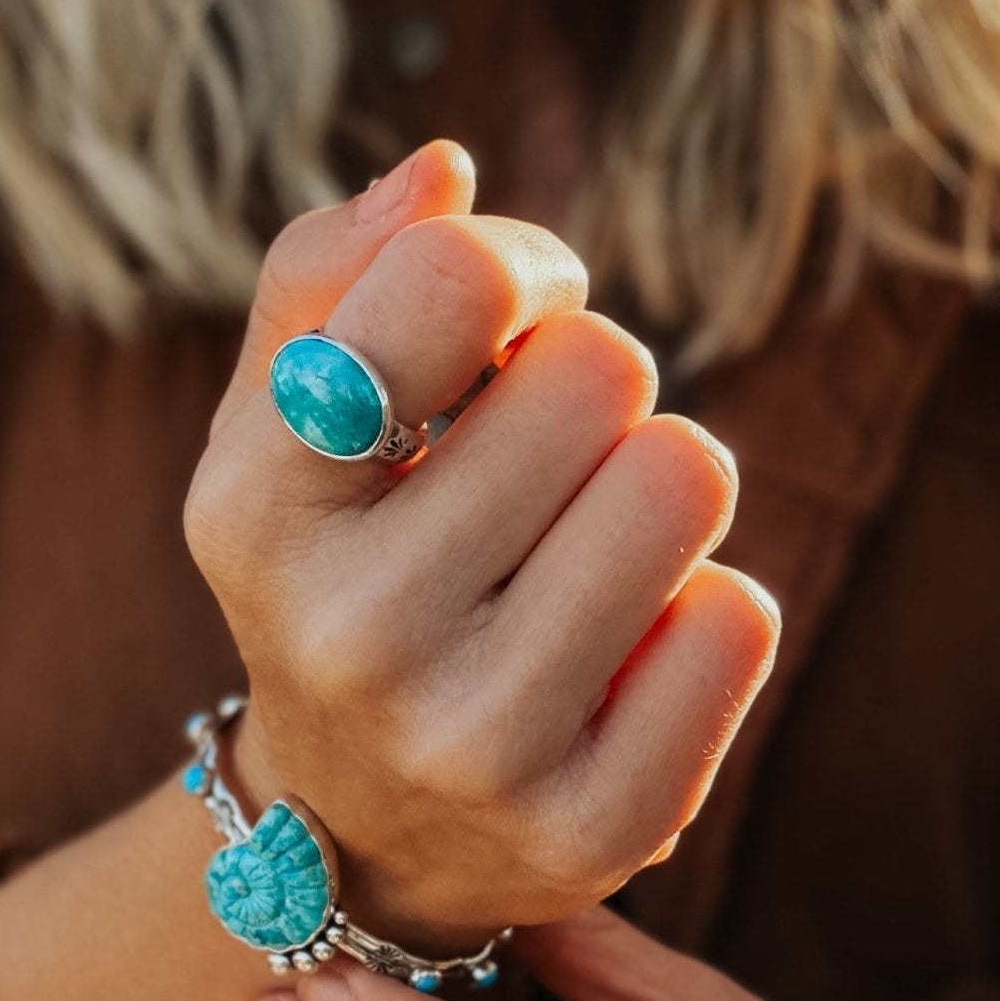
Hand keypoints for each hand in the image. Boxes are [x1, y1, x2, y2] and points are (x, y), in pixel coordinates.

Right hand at [184, 139, 778, 950]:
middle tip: (537, 467)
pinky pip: (739, 614)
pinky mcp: (602, 823)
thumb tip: (444, 169)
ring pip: (684, 477)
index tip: (511, 322)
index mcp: (260, 513)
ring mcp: (480, 744)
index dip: (517, 267)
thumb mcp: (274, 434)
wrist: (358, 831)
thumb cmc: (334, 578)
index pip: (457, 277)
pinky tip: (616, 651)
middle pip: (601, 369)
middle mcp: (357, 638)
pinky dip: (697, 609)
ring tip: (580, 548)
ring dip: (651, 484)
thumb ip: (324, 278)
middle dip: (585, 390)